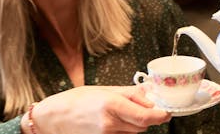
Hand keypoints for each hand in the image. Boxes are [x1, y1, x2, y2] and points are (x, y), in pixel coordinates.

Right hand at [27, 85, 170, 133]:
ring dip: (134, 124)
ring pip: (133, 133)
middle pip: (142, 126)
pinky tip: (112, 122)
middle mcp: (110, 123)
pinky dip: (123, 131)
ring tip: (120, 113)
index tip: (167, 112)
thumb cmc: (74, 101)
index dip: (161, 115)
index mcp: (112, 105)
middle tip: (142, 107)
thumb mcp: (104, 89)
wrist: (52, 119)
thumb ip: (130, 93)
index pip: (146, 116)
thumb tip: (150, 94)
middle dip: (146, 117)